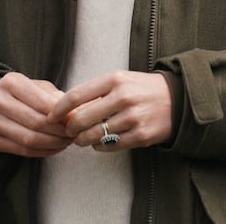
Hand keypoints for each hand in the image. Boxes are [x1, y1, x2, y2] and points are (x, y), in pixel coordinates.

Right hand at [0, 72, 72, 156]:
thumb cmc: (20, 93)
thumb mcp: (35, 86)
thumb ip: (54, 97)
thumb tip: (74, 113)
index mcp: (11, 82)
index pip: (41, 102)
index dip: (60, 115)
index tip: (75, 120)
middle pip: (35, 122)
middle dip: (58, 131)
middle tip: (73, 134)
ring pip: (28, 139)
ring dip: (52, 144)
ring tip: (66, 142)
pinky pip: (21, 150)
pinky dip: (41, 152)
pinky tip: (53, 149)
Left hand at [46, 70, 171, 151]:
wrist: (175, 99)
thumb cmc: (140, 88)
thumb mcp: (119, 80)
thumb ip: (95, 92)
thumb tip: (67, 110)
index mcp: (114, 79)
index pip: (77, 95)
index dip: (60, 109)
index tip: (50, 116)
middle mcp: (123, 96)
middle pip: (82, 119)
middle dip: (71, 128)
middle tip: (69, 131)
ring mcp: (132, 117)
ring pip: (94, 135)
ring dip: (83, 140)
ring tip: (82, 138)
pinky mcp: (140, 135)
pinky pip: (110, 146)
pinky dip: (99, 147)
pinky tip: (100, 142)